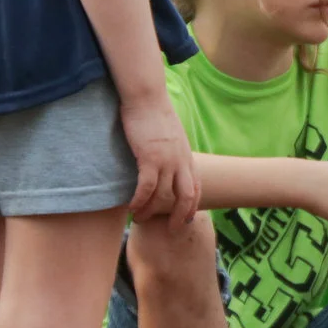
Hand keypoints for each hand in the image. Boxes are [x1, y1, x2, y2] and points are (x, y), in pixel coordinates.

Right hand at [121, 95, 199, 224]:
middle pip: (186, 196)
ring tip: (138, 219)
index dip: (191, 206)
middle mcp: (181, 161)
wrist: (147, 97)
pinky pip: (146, 188)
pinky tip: (131, 208)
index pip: (196, 187)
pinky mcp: (150, 158)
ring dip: (150, 211)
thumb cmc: (154, 113)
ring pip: (163, 195)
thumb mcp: (170, 135)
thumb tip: (166, 162)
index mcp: (186, 156)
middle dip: (179, 217)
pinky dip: (140, 201)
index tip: (184, 220)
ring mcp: (167, 160)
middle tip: (169, 230)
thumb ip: (171, 151)